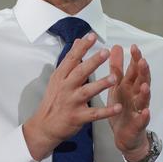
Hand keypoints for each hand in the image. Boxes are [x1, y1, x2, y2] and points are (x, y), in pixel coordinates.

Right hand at [23, 33, 122, 160]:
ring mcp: (72, 102)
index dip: (82, 47)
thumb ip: (70, 60)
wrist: (45, 126)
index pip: (71, 59)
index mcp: (61, 77)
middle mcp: (66, 88)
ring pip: (87, 92)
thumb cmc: (54, 100)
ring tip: (114, 78)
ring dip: (101, 84)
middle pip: (80, 72)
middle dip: (93, 62)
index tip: (92, 36)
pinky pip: (94, 114)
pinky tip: (117, 107)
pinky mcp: (78, 117)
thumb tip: (78, 41)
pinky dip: (106, 111)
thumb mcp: (58, 78)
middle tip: (105, 52)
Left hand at [107, 44, 150, 161]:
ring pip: (144, 99)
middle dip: (143, 72)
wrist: (125, 135)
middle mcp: (137, 96)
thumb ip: (117, 67)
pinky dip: (144, 116)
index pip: (135, 70)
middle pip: (142, 81)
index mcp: (130, 86)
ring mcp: (138, 110)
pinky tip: (146, 112)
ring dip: (145, 92)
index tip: (134, 47)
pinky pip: (142, 120)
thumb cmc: (122, 107)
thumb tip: (117, 46)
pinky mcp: (138, 125)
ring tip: (144, 85)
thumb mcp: (117, 86)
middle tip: (142, 61)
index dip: (136, 59)